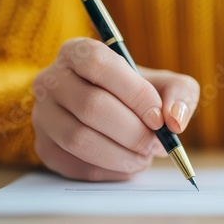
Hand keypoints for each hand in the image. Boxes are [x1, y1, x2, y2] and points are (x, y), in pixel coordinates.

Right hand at [32, 38, 198, 180]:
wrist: (109, 113)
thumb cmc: (137, 95)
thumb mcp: (165, 83)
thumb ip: (180, 93)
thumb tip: (174, 119)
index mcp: (78, 53)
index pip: (100, 66)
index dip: (134, 94)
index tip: (158, 118)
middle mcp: (52, 80)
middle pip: (91, 106)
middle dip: (133, 132)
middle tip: (157, 145)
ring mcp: (43, 115)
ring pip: (79, 139)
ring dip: (121, 155)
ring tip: (144, 157)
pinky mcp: (45, 147)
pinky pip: (75, 165)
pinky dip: (108, 171)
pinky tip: (126, 165)